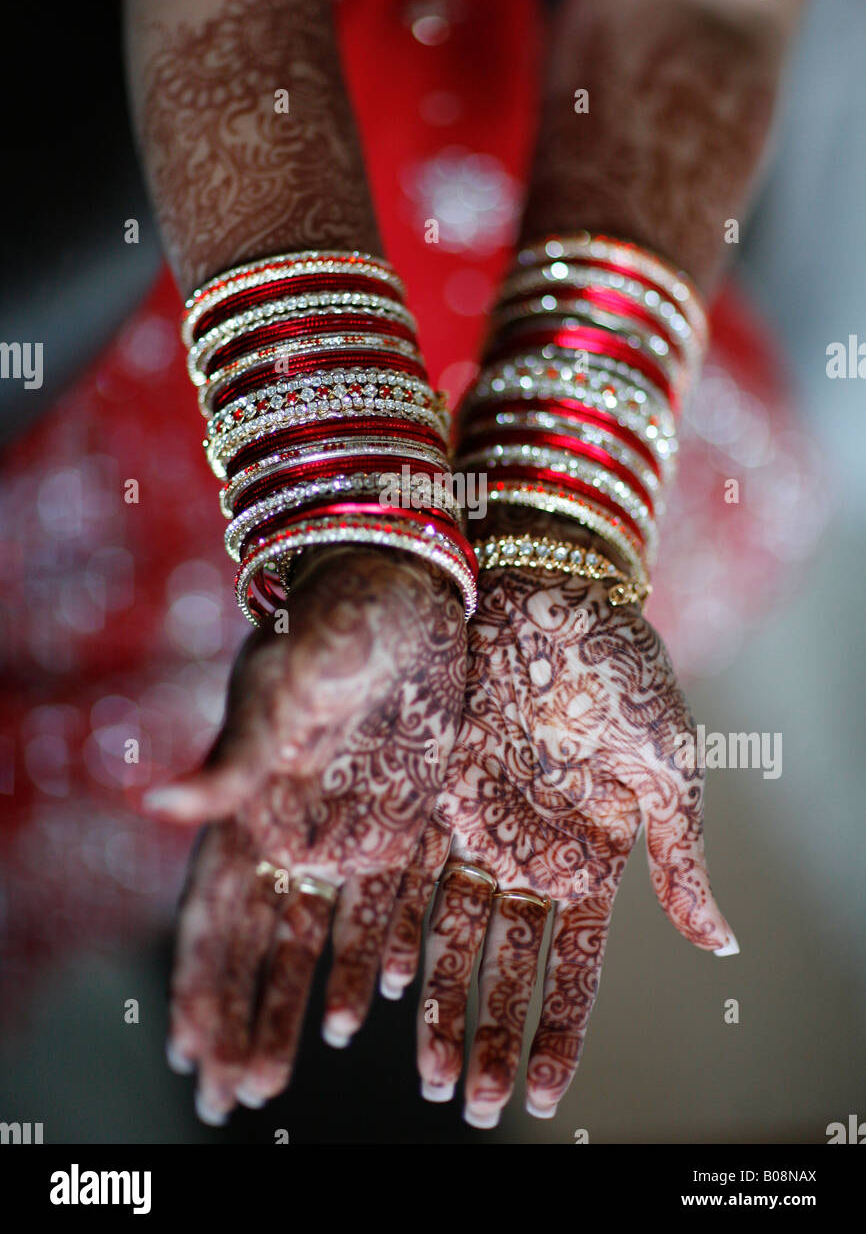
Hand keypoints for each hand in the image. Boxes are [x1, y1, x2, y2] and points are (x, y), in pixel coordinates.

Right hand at [147, 547, 466, 1121]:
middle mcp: (299, 821)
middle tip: (233, 1097)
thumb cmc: (335, 618)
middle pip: (263, 940)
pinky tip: (378, 999)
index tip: (189, 1056)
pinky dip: (378, 953)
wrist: (408, 579)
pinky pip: (392, 901)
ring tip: (288, 1069)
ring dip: (301, 1000)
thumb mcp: (286, 682)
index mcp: (258, 799)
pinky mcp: (412, 811)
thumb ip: (236, 756)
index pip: (217, 911)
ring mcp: (356, 821)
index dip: (201, 982)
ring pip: (321, 932)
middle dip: (245, 1015)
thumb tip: (154, 807)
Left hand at [389, 547, 736, 1128]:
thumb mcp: (668, 765)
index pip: (573, 960)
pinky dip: (397, 928)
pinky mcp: (431, 788)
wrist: (548, 584)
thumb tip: (721, 945)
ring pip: (453, 932)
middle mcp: (530, 846)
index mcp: (593, 849)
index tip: (544, 1092)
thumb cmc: (621, 667)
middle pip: (505, 962)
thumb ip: (681, 857)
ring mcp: (478, 821)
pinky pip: (410, 873)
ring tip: (425, 1072)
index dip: (560, 1026)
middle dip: (489, 1033)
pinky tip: (384, 984)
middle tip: (469, 1105)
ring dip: (441, 1002)